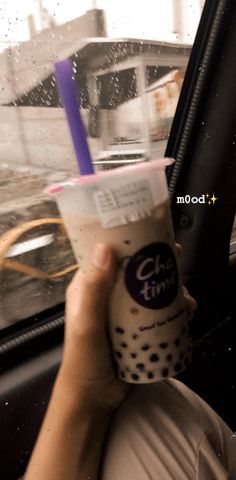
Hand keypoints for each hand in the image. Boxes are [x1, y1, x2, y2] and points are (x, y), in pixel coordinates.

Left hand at [58, 243, 196, 414]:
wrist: (94, 400)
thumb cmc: (83, 361)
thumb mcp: (86, 324)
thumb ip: (94, 290)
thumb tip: (106, 248)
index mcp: (89, 287)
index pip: (108, 255)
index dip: (129, 243)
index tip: (153, 235)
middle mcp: (107, 295)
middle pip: (136, 271)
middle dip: (158, 267)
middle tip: (177, 266)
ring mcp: (124, 313)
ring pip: (152, 291)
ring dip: (172, 290)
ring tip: (186, 300)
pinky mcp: (139, 329)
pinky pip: (160, 312)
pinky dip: (175, 310)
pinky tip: (188, 313)